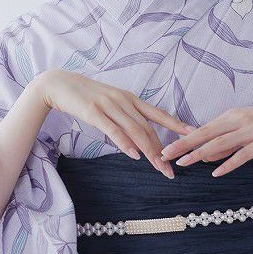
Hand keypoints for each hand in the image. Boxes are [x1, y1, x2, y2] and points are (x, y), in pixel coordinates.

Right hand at [38, 69, 194, 178]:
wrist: (59, 84)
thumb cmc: (86, 97)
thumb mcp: (111, 104)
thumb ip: (126, 118)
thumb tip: (139, 139)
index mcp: (130, 99)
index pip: (158, 114)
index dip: (176, 125)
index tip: (193, 134)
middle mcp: (123, 101)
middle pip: (148, 128)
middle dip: (161, 150)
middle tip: (171, 169)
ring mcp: (109, 106)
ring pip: (135, 130)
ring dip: (148, 151)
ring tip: (158, 167)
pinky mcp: (94, 112)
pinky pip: (113, 130)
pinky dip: (125, 143)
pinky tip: (134, 154)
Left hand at [159, 97, 252, 175]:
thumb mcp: (247, 126)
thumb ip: (227, 141)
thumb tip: (206, 156)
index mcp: (232, 116)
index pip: (202, 129)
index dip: (183, 139)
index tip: (166, 147)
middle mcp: (238, 121)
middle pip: (205, 134)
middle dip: (183, 145)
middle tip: (164, 154)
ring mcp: (251, 131)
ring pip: (220, 143)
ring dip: (199, 153)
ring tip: (183, 163)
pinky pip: (243, 155)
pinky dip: (228, 163)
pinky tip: (215, 172)